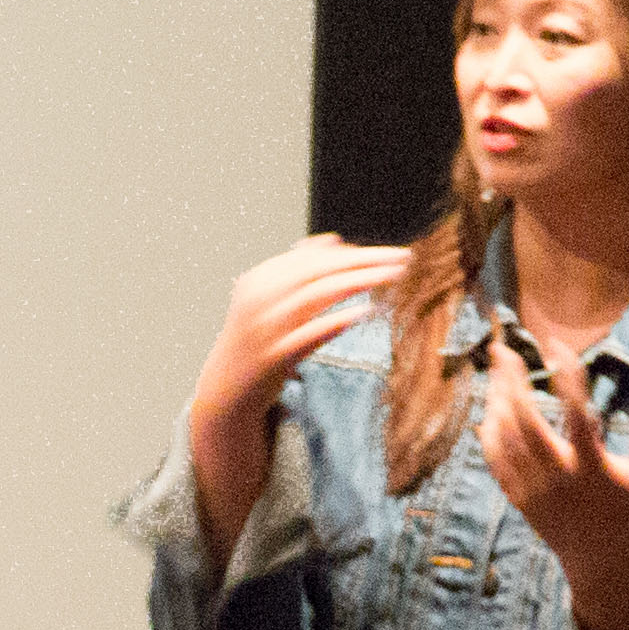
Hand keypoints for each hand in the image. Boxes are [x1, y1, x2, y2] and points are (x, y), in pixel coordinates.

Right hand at [187, 237, 414, 435]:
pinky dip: (340, 319)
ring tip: (394, 277)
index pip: (313, 257)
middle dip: (365, 260)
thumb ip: (299, 270)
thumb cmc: (255, 341)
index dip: (353, 253)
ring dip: (362, 281)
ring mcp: (266, 327)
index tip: (385, 253)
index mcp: (261, 279)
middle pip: (320, 270)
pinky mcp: (275, 355)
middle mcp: (260, 298)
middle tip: (402, 257)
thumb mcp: (270, 299)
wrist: (226, 388)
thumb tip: (333, 241)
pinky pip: (312, 332)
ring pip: (320, 294)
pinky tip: (368, 310)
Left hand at [479, 338, 628, 577]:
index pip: (574, 415)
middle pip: (524, 422)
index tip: (557, 345)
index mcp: (591, 470)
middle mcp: (558, 479)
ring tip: (496, 369)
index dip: (566, 377)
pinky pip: (495, 461)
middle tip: (504, 348)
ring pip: (503, 438)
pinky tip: (489, 408)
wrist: (601, 564)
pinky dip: (488, 432)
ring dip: (496, 400)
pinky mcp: (519, 500)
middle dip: (510, 381)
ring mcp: (533, 491)